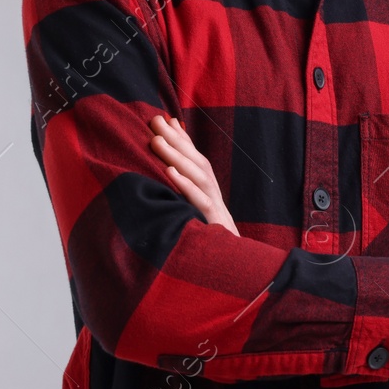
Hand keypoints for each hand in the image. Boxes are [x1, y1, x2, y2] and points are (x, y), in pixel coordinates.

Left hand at [147, 115, 237, 236]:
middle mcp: (213, 192)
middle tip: (154, 121)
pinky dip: (186, 185)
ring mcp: (215, 206)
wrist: (233, 270)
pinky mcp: (214, 223)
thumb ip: (186, 188)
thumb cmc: (209, 236)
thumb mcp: (196, 211)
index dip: (179, 138)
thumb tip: (166, 168)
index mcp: (207, 189)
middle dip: (175, 139)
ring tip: (157, 140)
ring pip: (198, 175)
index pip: (193, 157)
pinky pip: (200, 201)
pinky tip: (169, 173)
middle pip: (195, 161)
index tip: (162, 119)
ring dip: (177, 156)